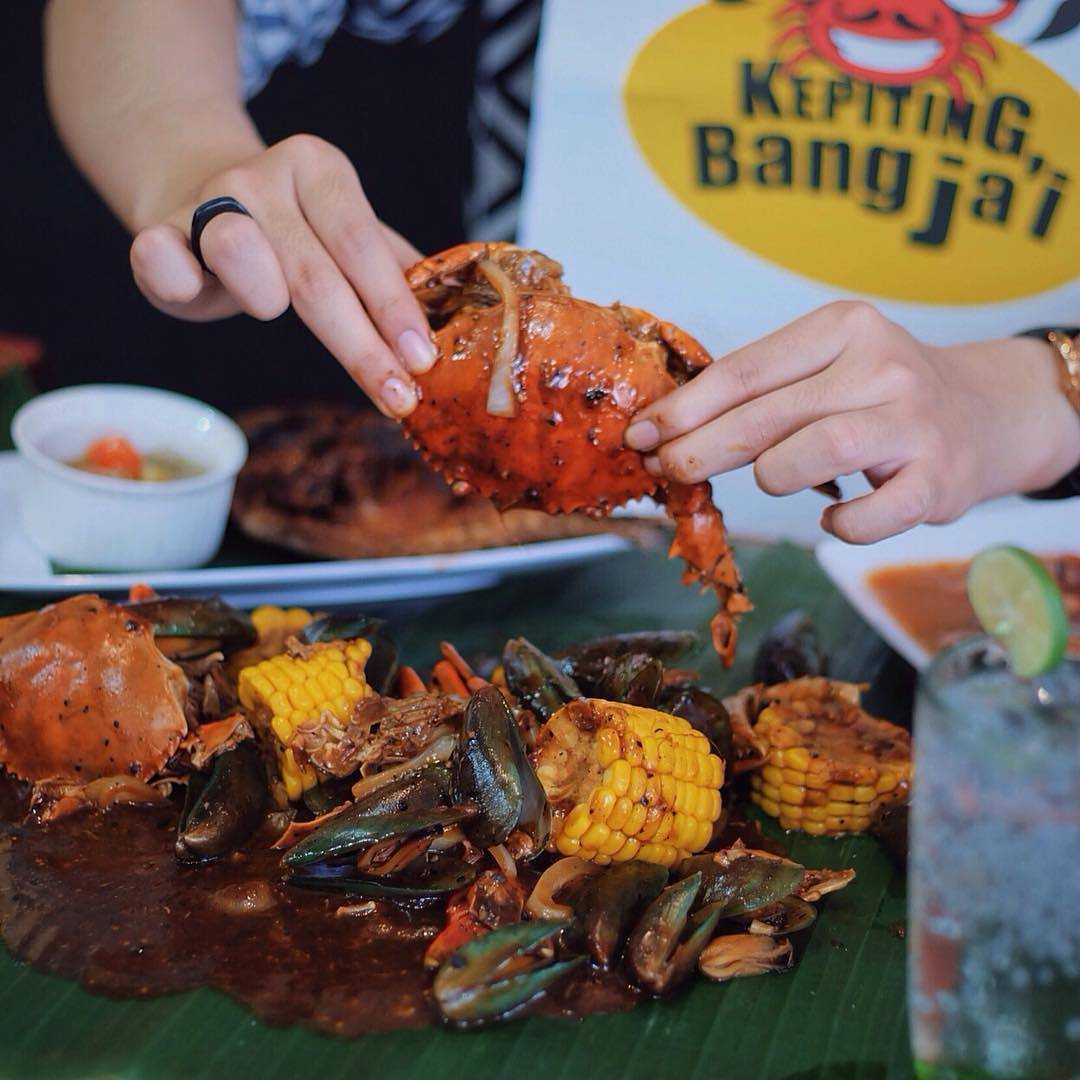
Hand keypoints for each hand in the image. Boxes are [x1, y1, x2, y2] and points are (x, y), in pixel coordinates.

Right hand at [128, 135, 433, 416]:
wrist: (199, 187)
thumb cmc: (292, 228)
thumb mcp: (346, 234)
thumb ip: (392, 269)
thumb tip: (455, 324)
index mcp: (320, 172)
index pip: (364, 247)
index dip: (394, 307)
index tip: (423, 361)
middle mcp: (262, 179)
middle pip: (316, 271)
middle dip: (361, 344)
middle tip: (396, 395)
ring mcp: (207, 202)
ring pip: (239, 248)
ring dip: (267, 292)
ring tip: (279, 318)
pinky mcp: (157, 232)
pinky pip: (158, 253)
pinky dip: (171, 271)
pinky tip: (194, 293)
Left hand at [624, 301, 1079, 543]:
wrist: (987, 413)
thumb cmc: (880, 394)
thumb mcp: (827, 365)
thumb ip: (762, 390)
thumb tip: (668, 430)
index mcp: (843, 328)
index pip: (745, 371)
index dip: (685, 408)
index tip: (642, 433)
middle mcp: (882, 367)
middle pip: (768, 414)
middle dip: (702, 447)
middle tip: (668, 468)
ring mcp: (914, 424)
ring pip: (816, 451)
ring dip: (774, 475)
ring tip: (773, 478)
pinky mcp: (937, 481)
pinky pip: (868, 516)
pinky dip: (839, 523)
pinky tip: (833, 513)